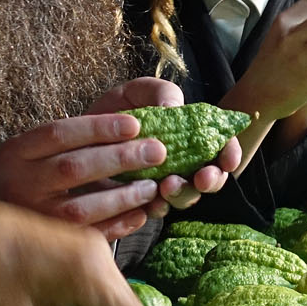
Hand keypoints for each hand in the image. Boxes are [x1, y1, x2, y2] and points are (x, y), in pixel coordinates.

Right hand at [0, 113, 165, 240]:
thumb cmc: (7, 180)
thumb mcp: (20, 151)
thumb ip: (58, 143)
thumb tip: (123, 130)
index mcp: (15, 153)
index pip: (60, 133)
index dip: (99, 127)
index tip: (135, 123)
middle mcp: (21, 184)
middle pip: (75, 167)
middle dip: (121, 158)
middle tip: (157, 151)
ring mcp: (32, 218)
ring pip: (83, 207)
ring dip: (123, 196)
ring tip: (152, 185)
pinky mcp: (44, 246)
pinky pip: (86, 237)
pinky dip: (117, 226)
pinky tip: (140, 214)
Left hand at [87, 79, 240, 212]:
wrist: (76, 137)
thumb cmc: (116, 112)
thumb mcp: (137, 92)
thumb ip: (161, 93)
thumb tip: (173, 109)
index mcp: (189, 137)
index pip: (221, 147)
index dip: (230, 154)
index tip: (227, 159)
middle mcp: (181, 165)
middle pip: (209, 179)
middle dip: (211, 180)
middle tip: (202, 178)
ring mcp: (161, 187)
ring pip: (184, 199)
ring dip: (182, 195)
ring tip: (168, 185)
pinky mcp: (139, 205)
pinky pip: (152, 213)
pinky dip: (154, 208)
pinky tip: (147, 201)